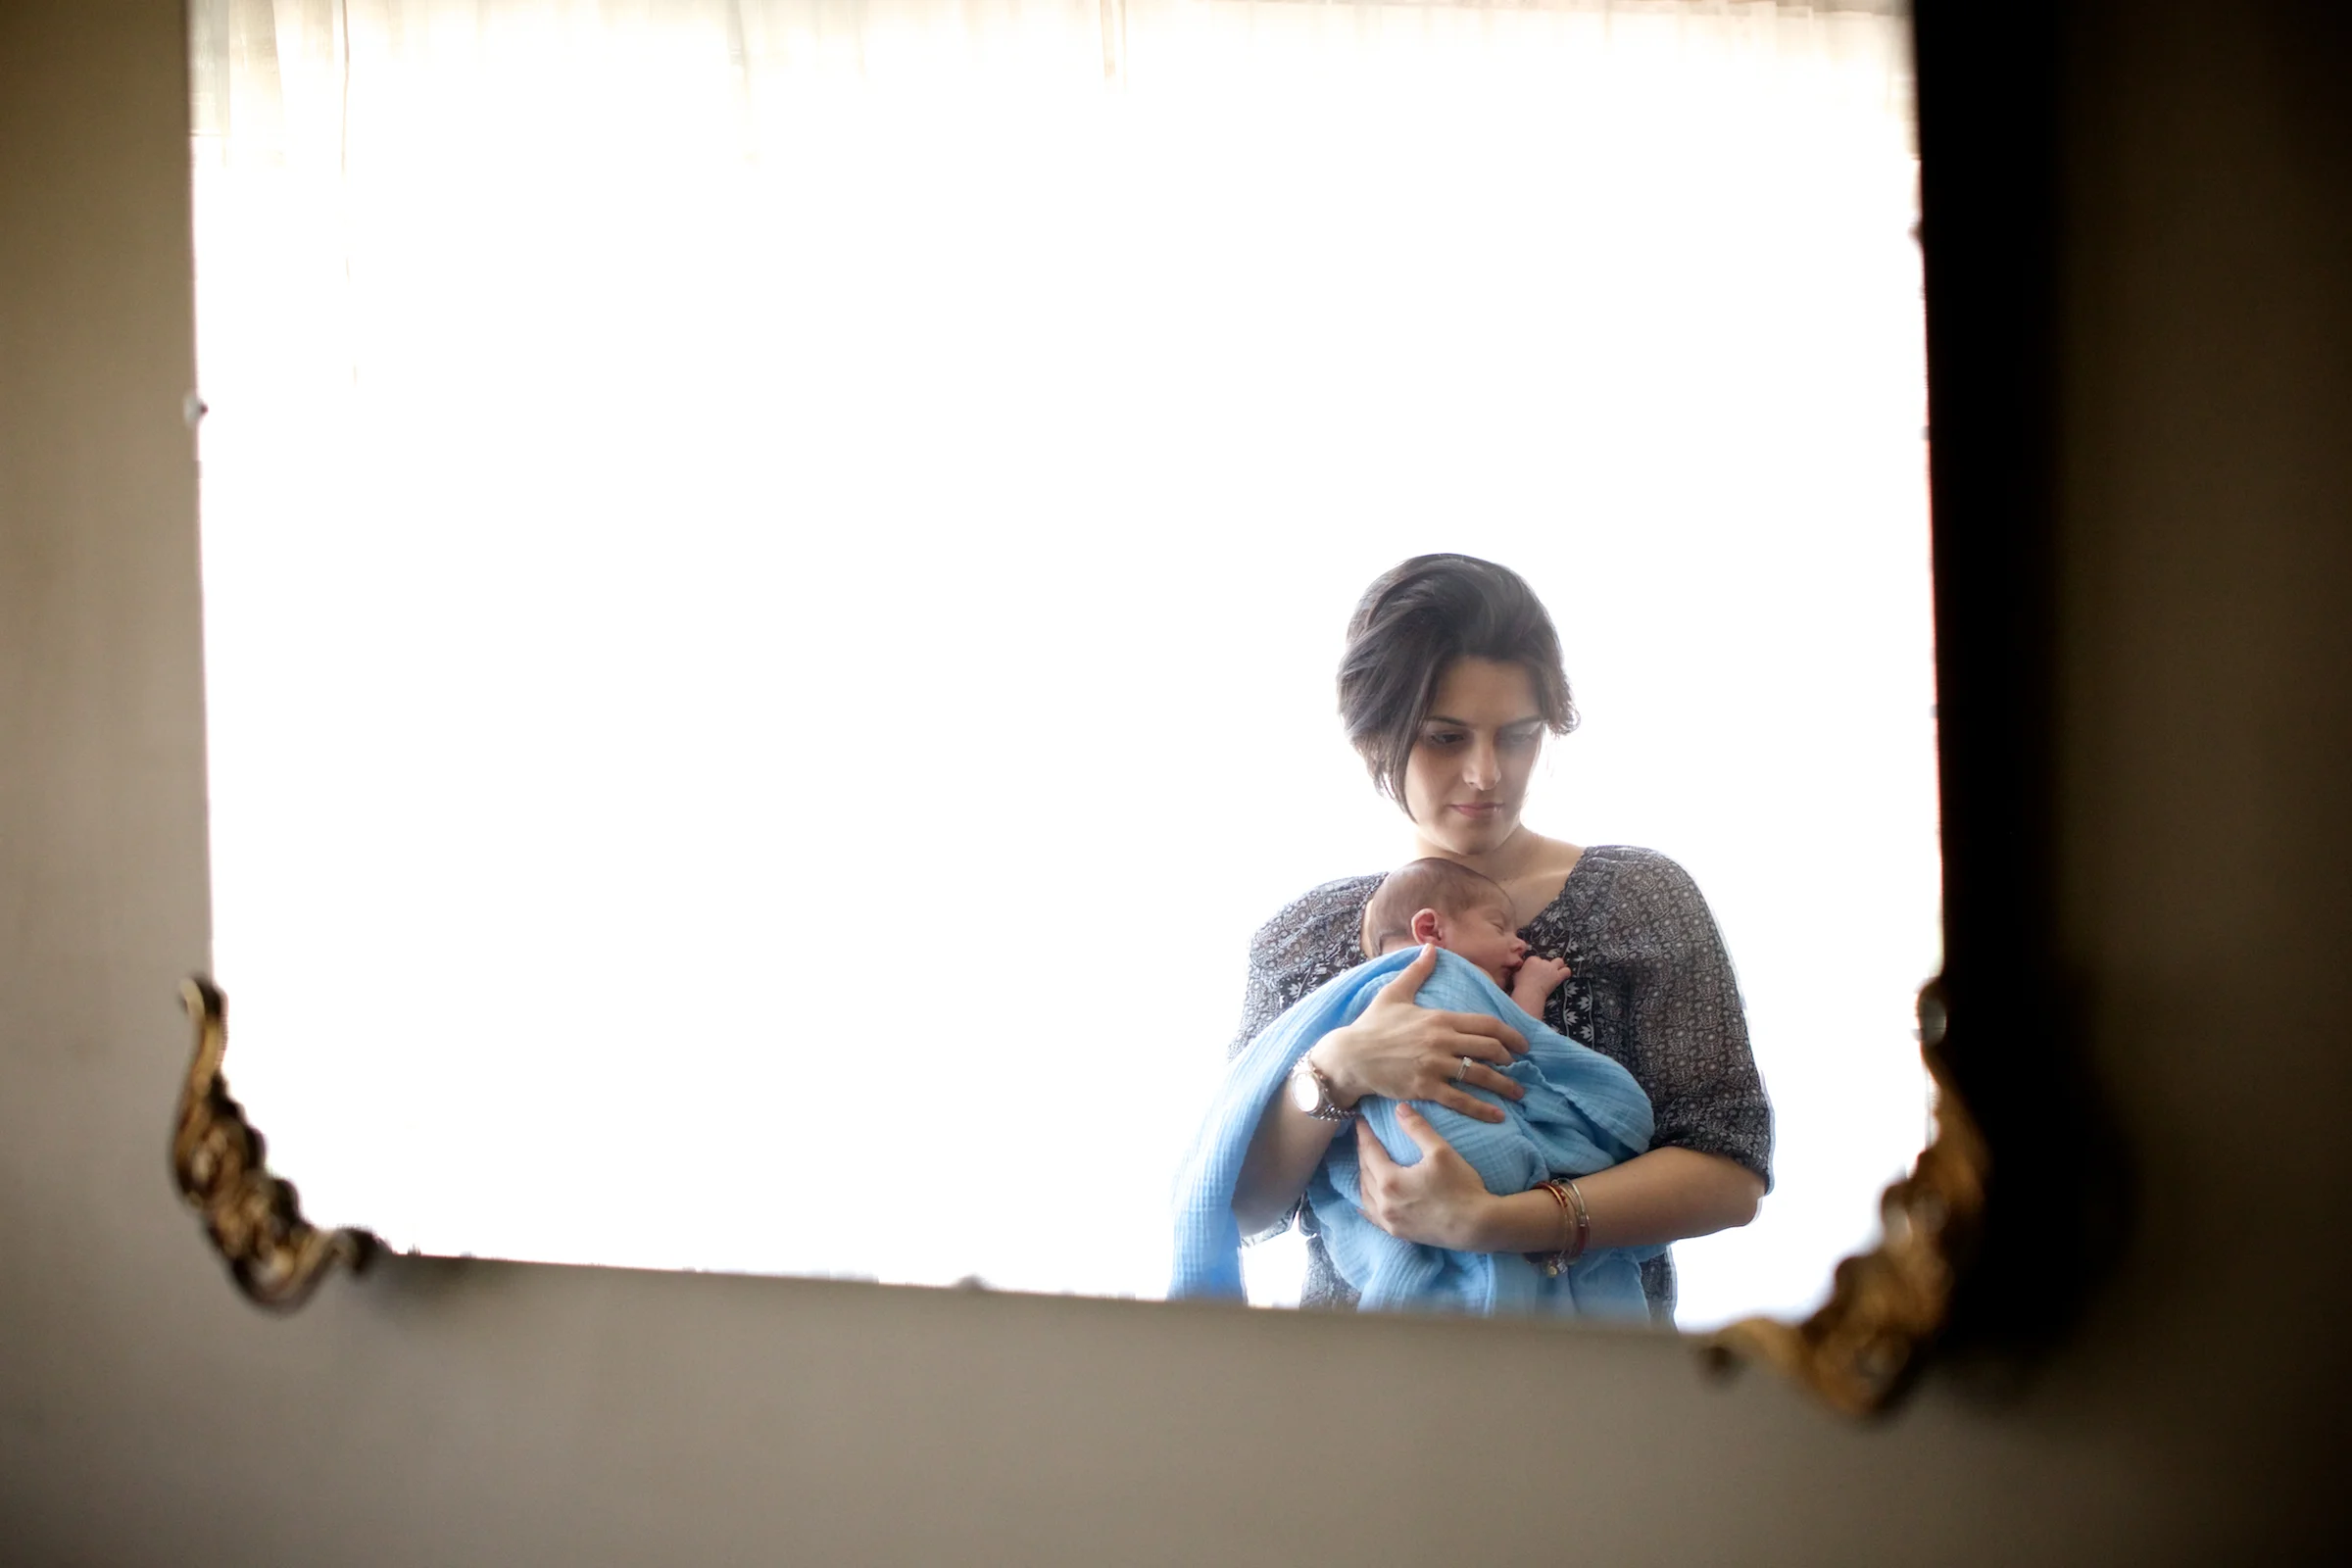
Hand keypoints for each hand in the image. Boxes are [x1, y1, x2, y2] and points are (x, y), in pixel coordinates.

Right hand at [1312, 944, 1527, 1124]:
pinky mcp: (1425, 1087)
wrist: (1350, 1056)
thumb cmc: (1372, 1025)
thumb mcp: (1394, 994)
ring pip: (1480, 1075)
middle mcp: (1442, 1040)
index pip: (1486, 1024)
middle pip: (1490, 1049)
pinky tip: (1498, 1116)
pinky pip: (1461, 1099)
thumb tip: (1431, 948)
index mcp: (1440, 1018)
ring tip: (1518, 1092)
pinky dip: (1482, 1109)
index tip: (1523, 1044)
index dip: (1511, 1035)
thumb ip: (1416, 972)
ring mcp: (1434, 1065)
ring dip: (1505, 1085)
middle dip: (1510, 1059)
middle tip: (1519, 1067)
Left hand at [1354, 1106, 1498, 1250]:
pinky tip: (1363, 1203)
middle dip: (1362, 1153)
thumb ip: (1417, 1128)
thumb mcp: (1440, 1151)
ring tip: (1366, 1164)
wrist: (1477, 1226)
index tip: (1360, 1121)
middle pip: (1365, 1173)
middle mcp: (1384, 1203)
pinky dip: (1366, 1205)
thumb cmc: (1461, 1187)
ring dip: (1363, 1177)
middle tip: (1364, 1138)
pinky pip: (1373, 1218)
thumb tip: (1399, 1108)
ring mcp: (1390, 1222)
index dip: (1364, 1134)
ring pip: (1365, 1196)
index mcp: (1390, 1181)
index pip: (1369, 1151)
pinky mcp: (1399, 1233)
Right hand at [1510, 954, 1570, 1010]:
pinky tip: (1564, 976)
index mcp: (1532, 960)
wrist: (1529, 993)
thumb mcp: (1515, 974)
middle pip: (1547, 960)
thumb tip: (1519, 970)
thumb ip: (1519, 970)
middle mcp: (1543, 962)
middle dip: (1546, 966)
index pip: (1536, 960)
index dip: (1536, 966)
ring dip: (1558, 965)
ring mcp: (1551, 968)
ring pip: (1559, 961)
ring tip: (1557, 971)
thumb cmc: (1520, 985)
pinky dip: (1566, 973)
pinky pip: (1566, 971)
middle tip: (1545, 973)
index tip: (1534, 973)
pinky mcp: (1558, 976)